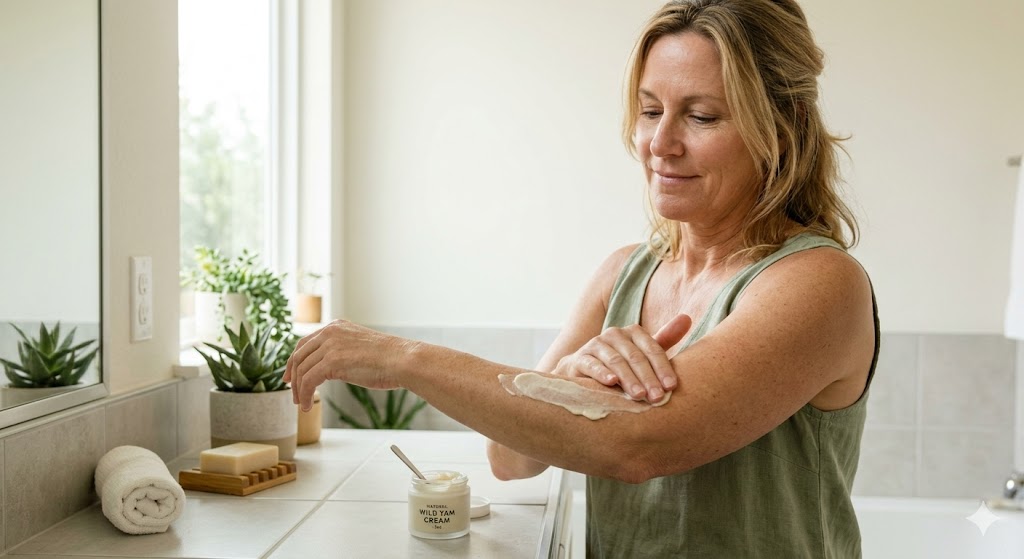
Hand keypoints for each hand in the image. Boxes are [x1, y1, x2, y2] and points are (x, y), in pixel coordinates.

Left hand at [284, 320, 411, 410]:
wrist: (402, 360)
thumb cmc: (389, 359)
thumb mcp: (360, 348)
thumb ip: (342, 352)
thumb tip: (330, 369)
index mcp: (336, 326)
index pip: (305, 343)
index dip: (294, 361)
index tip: (291, 377)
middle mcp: (330, 332)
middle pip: (299, 356)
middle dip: (293, 377)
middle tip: (293, 394)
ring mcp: (330, 346)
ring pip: (302, 370)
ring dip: (299, 391)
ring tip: (302, 404)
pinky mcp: (332, 361)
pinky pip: (308, 381)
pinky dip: (305, 396)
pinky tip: (308, 406)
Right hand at [552, 313, 690, 402]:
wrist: (581, 372)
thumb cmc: (620, 365)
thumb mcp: (642, 353)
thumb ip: (665, 339)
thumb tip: (688, 318)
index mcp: (633, 332)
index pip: (653, 349)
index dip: (663, 368)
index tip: (671, 387)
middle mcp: (614, 334)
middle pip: (636, 357)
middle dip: (648, 378)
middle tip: (657, 397)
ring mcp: (596, 345)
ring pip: (616, 361)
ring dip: (629, 379)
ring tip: (639, 395)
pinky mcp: (579, 358)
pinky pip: (592, 364)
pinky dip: (601, 373)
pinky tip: (611, 382)